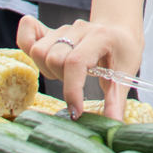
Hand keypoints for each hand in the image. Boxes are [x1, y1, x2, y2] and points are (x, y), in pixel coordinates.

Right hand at [19, 14, 144, 118]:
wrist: (120, 31)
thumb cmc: (123, 52)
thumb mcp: (125, 74)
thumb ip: (117, 101)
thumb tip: (113, 124)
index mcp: (100, 37)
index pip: (76, 62)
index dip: (72, 89)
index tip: (75, 112)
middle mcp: (80, 28)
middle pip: (54, 58)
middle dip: (62, 80)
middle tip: (76, 84)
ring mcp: (64, 28)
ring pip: (39, 51)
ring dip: (48, 69)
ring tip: (65, 74)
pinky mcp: (52, 31)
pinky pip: (28, 35)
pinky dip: (27, 45)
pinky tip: (42, 59)